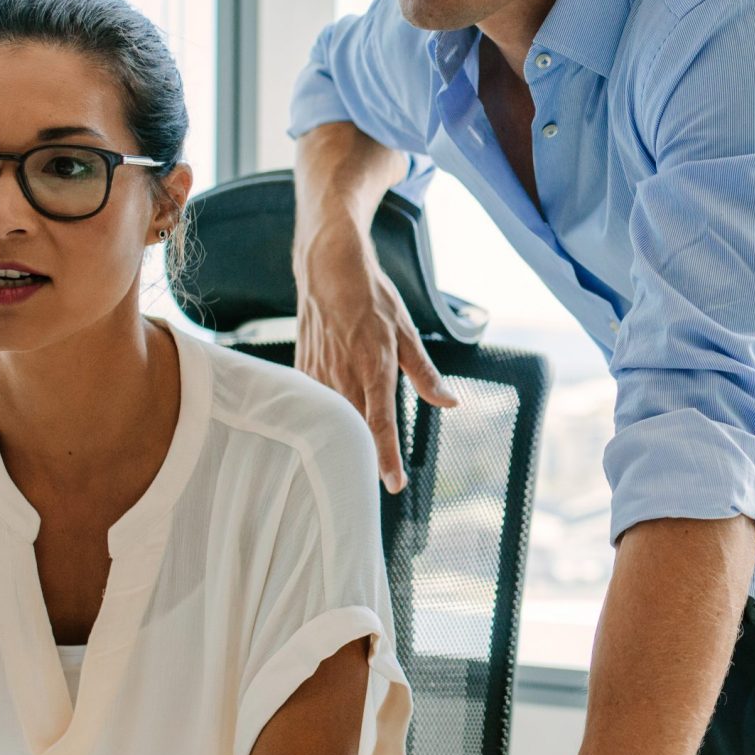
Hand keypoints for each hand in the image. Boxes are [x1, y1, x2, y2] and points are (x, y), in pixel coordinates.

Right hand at [294, 220, 457, 492]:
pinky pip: (313, 403)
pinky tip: (328, 426)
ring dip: (342, 440)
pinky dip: (322, 418)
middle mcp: (344, 374)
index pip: (381, 422)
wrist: (328, 269)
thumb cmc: (371, 298)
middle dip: (363, 457)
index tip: (393, 484)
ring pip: (330, 419)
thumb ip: (426, 373)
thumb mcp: (407, 332)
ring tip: (350, 464)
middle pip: (353, 428)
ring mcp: (319, 373)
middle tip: (374, 481)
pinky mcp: (303, 369)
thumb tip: (450, 402)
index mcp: (375, 366)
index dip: (387, 456)